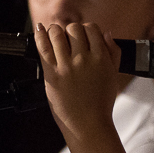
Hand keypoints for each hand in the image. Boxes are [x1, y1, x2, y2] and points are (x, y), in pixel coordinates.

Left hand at [33, 21, 122, 144]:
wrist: (88, 123)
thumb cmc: (101, 102)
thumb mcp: (114, 75)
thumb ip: (113, 52)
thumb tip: (106, 33)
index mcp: (101, 58)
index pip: (92, 29)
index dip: (87, 29)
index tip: (83, 35)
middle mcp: (84, 59)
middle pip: (74, 29)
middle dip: (71, 30)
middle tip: (69, 38)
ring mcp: (67, 66)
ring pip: (57, 34)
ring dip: (55, 31)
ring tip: (55, 36)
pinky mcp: (52, 73)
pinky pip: (43, 47)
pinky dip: (40, 35)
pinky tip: (39, 29)